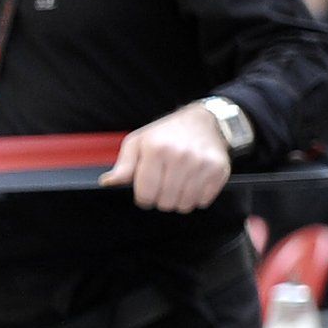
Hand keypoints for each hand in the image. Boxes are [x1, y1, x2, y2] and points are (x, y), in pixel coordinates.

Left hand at [101, 103, 232, 212]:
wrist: (204, 122)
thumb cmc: (167, 133)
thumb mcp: (138, 142)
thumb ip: (123, 165)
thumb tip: (108, 182)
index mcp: (156, 149)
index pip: (145, 194)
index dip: (143, 197)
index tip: (146, 190)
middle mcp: (180, 156)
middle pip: (165, 202)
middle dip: (161, 198)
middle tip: (164, 184)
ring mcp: (202, 164)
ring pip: (184, 205)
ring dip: (179, 200)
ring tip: (178, 183)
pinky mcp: (219, 171)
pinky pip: (203, 202)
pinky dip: (196, 197)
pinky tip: (193, 182)